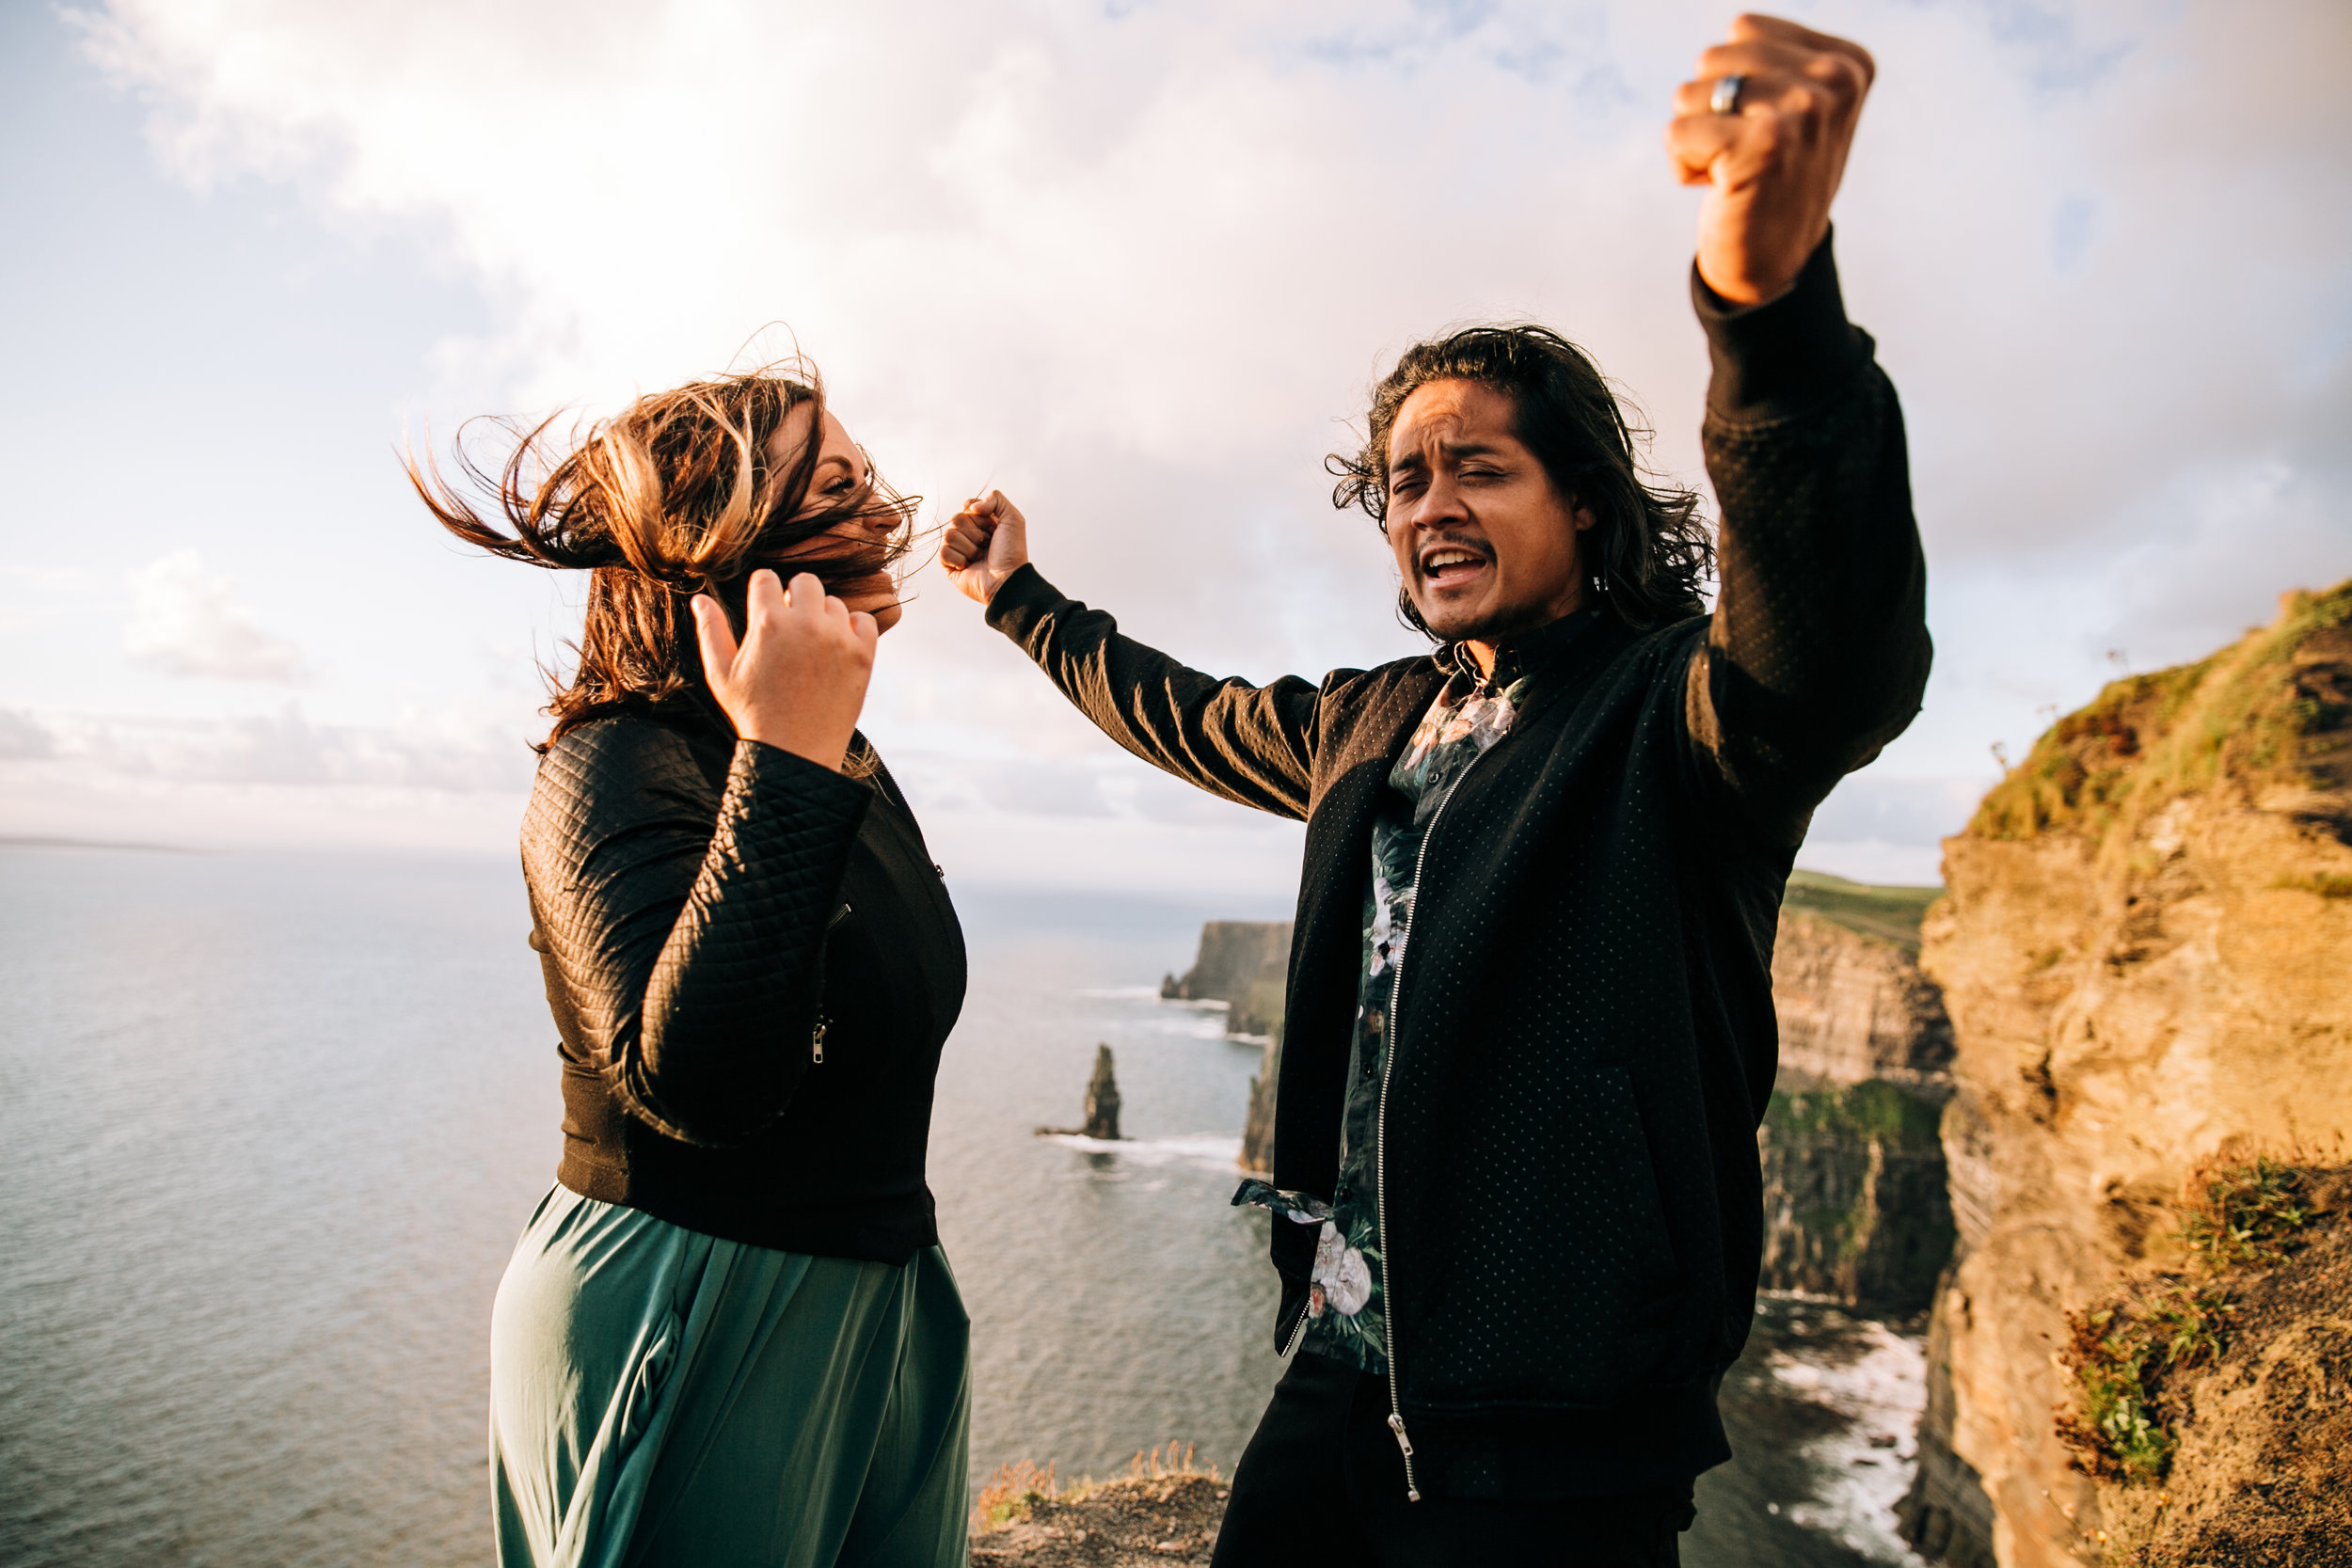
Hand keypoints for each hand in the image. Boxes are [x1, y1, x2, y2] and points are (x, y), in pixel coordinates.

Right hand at [690, 570, 876, 771]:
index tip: (765, 609)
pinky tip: (837, 647)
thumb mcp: (721, 674)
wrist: (796, 751)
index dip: (763, 592)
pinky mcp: (863, 655)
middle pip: (805, 582)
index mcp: (767, 624)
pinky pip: (864, 620)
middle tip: (790, 627)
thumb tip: (700, 599)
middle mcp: (805, 624)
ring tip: (811, 649)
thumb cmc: (753, 714)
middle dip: (795, 597)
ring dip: (823, 618)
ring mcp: (837, 639)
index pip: (766, 578)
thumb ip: (711, 631)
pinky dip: (854, 629)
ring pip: (834, 603)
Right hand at [939, 490, 1029, 604]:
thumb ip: (996, 499)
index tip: (994, 528)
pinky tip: (969, 566)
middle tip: (987, 545)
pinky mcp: (949, 564)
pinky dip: (958, 559)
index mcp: (982, 522)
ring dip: (969, 548)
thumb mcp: (1013, 518)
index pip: (968, 506)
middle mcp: (969, 534)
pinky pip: (943, 552)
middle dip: (975, 533)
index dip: (980, 516)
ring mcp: (958, 549)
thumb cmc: (1012, 552)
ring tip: (980, 557)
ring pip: (949, 535)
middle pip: (956, 518)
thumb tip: (970, 507)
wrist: (1006, 579)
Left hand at [1667, 15, 1873, 305]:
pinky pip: (1676, 133)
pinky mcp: (1764, 147)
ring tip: (1735, 168)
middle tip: (1744, 151)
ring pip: (1690, 93)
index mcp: (1847, 63)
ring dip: (1697, 136)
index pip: (1743, 29)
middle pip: (1713, 58)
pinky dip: (1684, 165)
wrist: (1775, 260)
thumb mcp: (1794, 106)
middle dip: (1709, 108)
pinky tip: (1722, 188)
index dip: (1734, 80)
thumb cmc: (1773, 177)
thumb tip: (1737, 27)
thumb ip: (1774, 58)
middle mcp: (1834, 82)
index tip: (1767, 126)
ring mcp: (1803, 111)